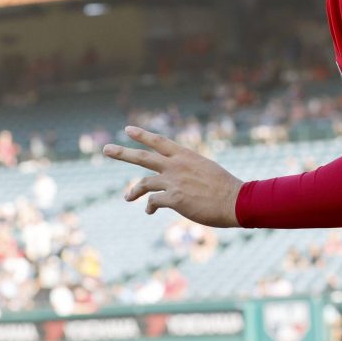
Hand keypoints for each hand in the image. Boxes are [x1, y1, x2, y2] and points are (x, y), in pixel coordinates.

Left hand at [104, 126, 243, 227]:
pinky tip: (150, 211)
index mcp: (185, 155)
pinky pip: (154, 202)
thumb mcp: (206, 168)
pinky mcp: (175, 199)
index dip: (142, 135)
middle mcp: (176, 165)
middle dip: (122, 152)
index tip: (128, 129)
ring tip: (127, 197)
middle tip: (105, 149)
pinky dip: (150, 206)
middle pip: (142, 156)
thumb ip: (187, 169)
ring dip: (133, 191)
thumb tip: (176, 176)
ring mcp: (174, 182)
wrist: (236, 200)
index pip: (159, 141)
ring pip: (143, 182)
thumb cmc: (225, 186)